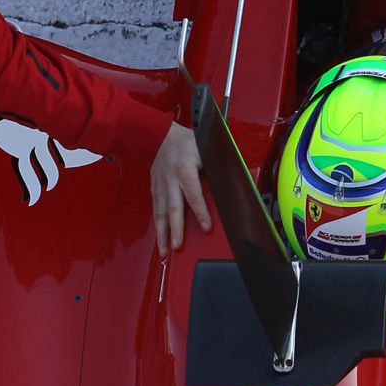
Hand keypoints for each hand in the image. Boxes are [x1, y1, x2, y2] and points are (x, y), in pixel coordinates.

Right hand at [150, 122, 211, 253]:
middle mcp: (170, 180)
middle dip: (175, 228)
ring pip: (160, 212)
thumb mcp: (203, 147)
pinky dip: (157, 224)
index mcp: (184, 169)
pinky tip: (160, 235)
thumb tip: (231, 177)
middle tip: (177, 245)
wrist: (159, 135)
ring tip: (164, 249)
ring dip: (162, 232)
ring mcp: (160, 185)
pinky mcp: (154, 188)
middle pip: (173, 208)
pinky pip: (155, 208)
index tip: (206, 227)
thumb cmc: (184, 141)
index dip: (201, 212)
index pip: (193, 194)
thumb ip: (214, 163)